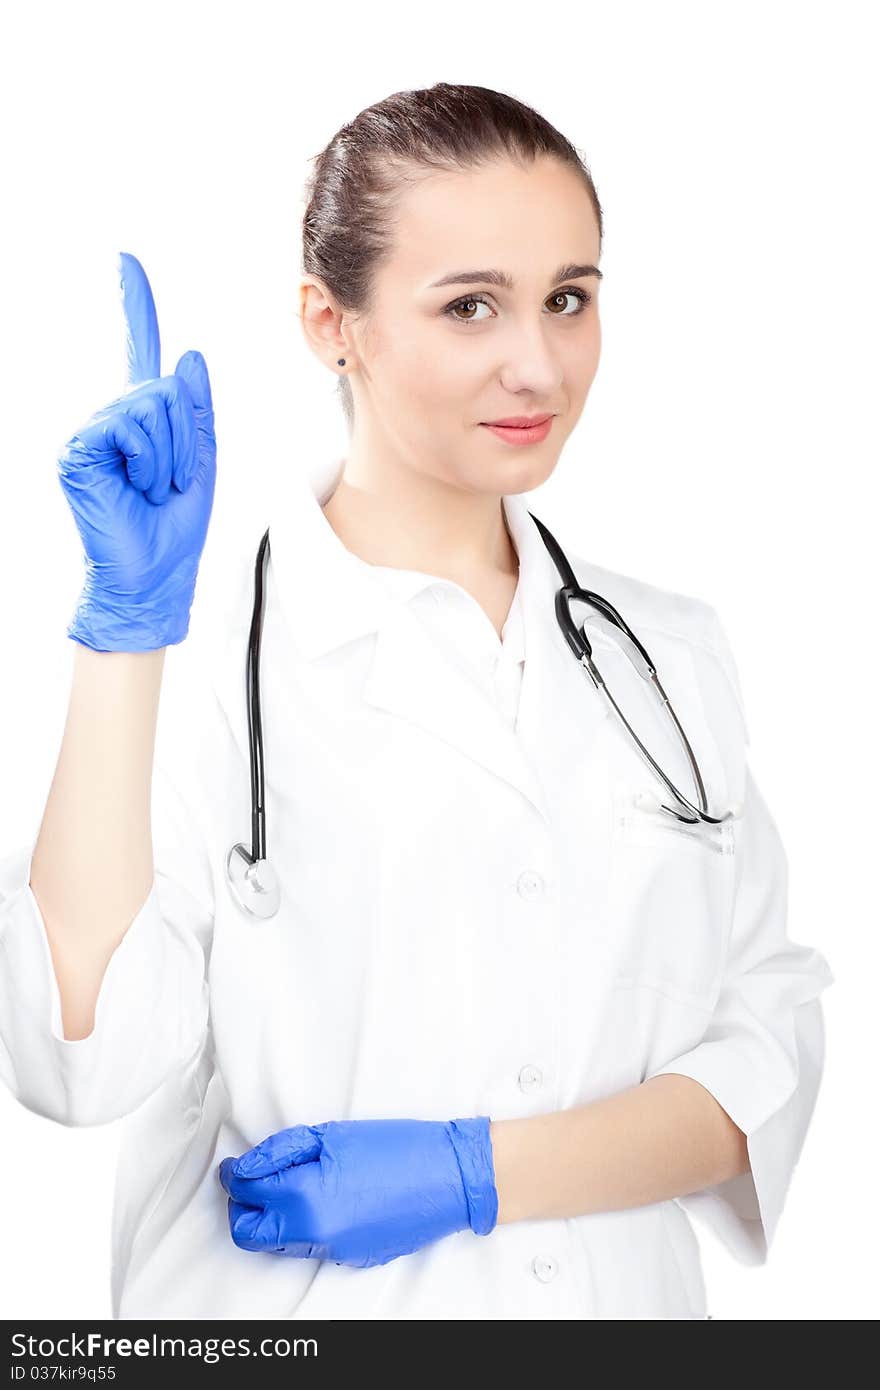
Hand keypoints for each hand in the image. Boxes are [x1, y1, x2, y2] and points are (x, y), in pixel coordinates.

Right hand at [59, 252, 216, 651]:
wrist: (155, 575)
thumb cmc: (174, 527)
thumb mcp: (200, 462)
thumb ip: (195, 411)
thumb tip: (186, 356)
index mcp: (143, 420)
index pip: (140, 352)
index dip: (136, 307)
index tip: (127, 262)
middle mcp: (113, 419)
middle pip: (164, 388)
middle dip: (186, 438)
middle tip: (174, 482)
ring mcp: (93, 432)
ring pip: (152, 405)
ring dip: (171, 454)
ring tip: (156, 489)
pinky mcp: (80, 449)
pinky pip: (131, 426)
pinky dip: (149, 459)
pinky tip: (138, 486)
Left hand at [217, 1116, 497, 1267]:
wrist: (448, 1177)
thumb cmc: (397, 1147)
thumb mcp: (332, 1135)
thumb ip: (280, 1152)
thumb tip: (245, 1166)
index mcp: (304, 1199)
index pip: (245, 1192)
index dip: (233, 1174)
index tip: (235, 1164)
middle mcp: (312, 1234)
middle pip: (248, 1233)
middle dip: (241, 1206)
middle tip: (251, 1179)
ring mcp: (331, 1250)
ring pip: (276, 1244)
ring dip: (270, 1217)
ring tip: (286, 1184)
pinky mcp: (348, 1257)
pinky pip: (308, 1246)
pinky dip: (301, 1226)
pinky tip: (321, 1198)